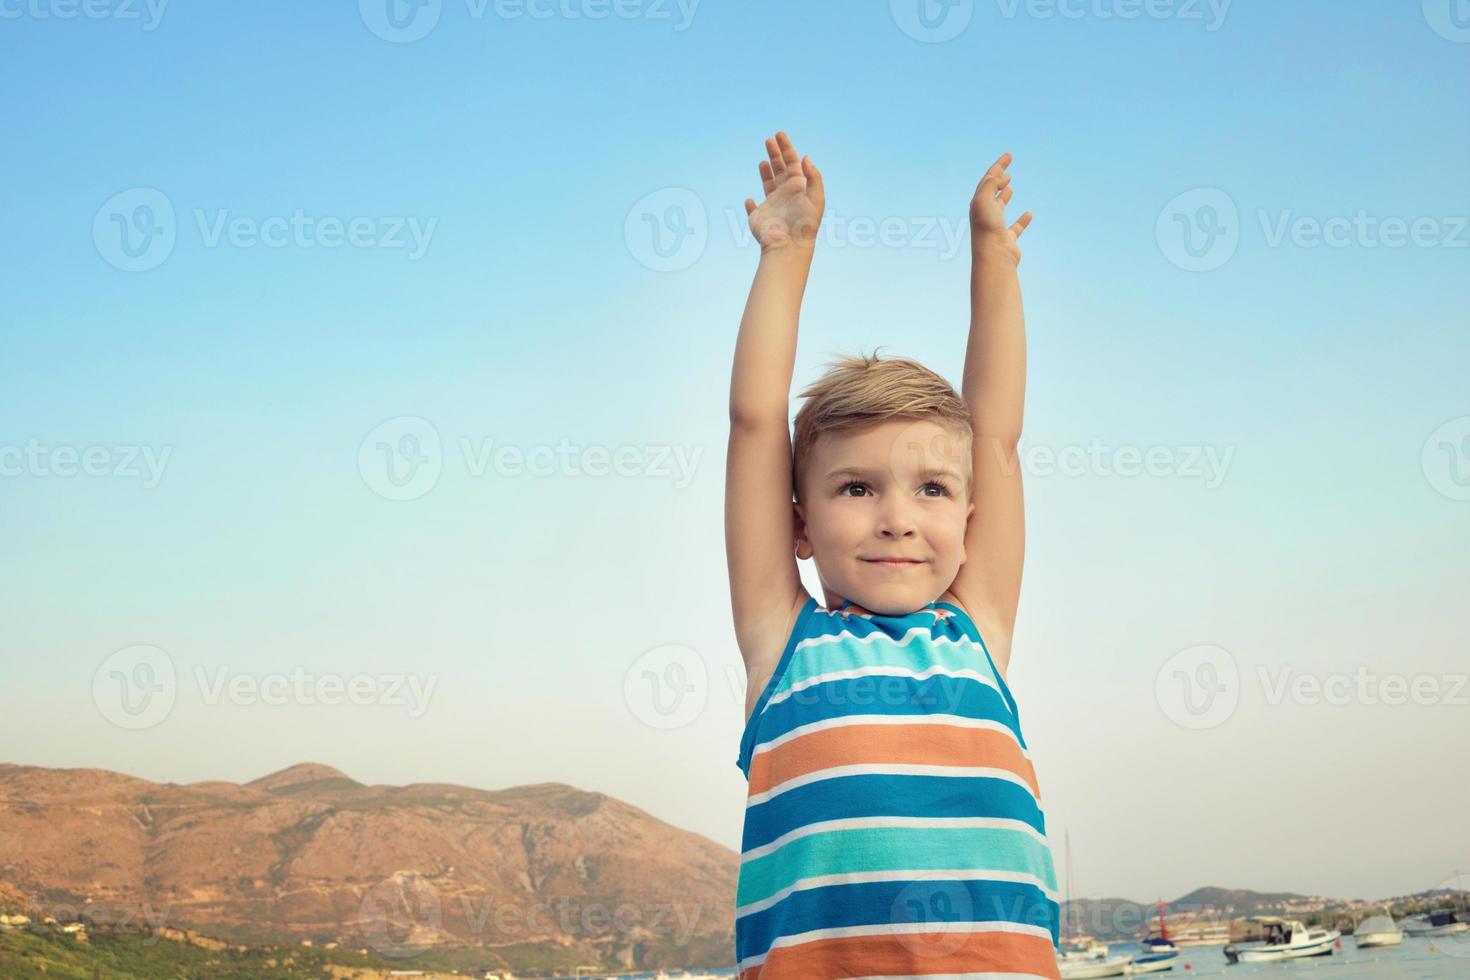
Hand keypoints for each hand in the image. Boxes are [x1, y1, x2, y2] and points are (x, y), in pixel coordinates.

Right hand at [744, 131, 824, 252]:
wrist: (789, 245)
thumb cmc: (804, 222)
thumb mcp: (816, 196)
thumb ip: (813, 176)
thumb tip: (805, 157)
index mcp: (799, 187)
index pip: (793, 162)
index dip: (786, 147)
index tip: (779, 134)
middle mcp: (786, 194)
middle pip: (780, 169)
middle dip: (775, 154)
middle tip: (769, 139)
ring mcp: (772, 205)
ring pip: (768, 184)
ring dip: (766, 172)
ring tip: (763, 161)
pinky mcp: (759, 216)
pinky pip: (753, 209)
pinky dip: (750, 205)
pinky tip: (749, 200)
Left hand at [970, 152, 1032, 262]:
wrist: (994, 256)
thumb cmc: (987, 227)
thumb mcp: (984, 199)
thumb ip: (991, 184)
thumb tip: (1001, 177)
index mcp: (977, 204)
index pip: (987, 180)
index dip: (997, 166)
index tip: (1009, 155)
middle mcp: (984, 214)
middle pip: (991, 191)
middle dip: (998, 177)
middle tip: (1007, 166)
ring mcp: (995, 226)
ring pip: (1000, 207)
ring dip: (1004, 196)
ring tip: (1010, 186)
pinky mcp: (1007, 239)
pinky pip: (1016, 226)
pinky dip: (1022, 219)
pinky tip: (1029, 213)